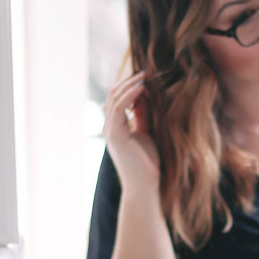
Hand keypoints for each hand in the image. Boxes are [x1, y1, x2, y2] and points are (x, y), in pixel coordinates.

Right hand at [103, 71, 160, 191]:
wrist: (145, 186)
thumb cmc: (148, 163)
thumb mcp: (148, 131)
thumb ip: (144, 114)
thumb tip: (146, 93)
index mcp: (116, 126)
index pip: (118, 98)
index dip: (131, 85)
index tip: (148, 75)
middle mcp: (109, 126)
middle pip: (114, 94)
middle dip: (130, 81)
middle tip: (147, 71)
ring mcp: (109, 130)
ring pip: (115, 98)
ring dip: (130, 84)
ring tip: (146, 75)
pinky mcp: (114, 135)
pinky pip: (118, 108)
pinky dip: (130, 95)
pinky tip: (142, 88)